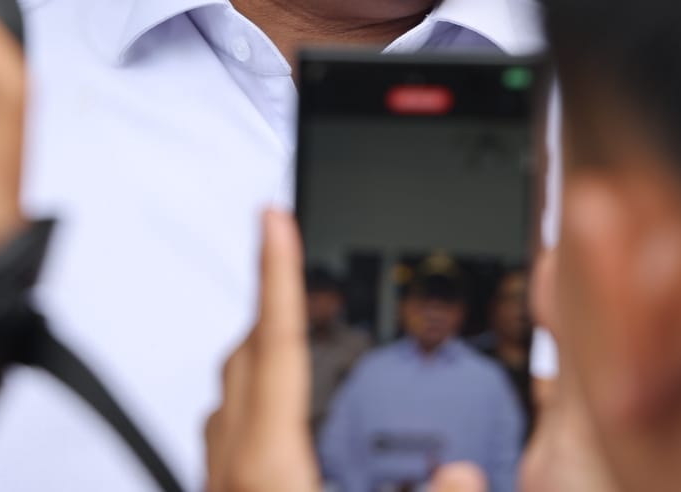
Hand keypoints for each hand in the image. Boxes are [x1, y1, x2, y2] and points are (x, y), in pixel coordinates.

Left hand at [205, 210, 488, 491]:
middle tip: (297, 256)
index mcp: (268, 466)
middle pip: (247, 357)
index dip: (278, 270)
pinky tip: (280, 413)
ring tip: (297, 325)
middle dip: (274, 299)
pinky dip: (252, 398)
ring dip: (261, 350)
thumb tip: (462, 474)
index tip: (274, 215)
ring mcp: (218, 485)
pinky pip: (227, 430)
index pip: (277, 343)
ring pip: (230, 394)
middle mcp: (232, 468)